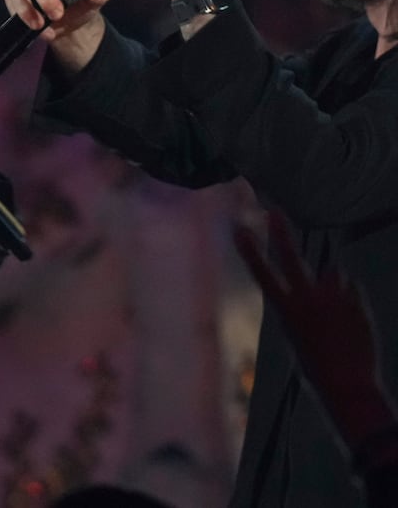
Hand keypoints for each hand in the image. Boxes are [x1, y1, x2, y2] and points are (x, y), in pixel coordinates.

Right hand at [236, 212, 395, 443]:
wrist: (349, 384)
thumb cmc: (318, 367)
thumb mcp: (298, 336)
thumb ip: (303, 307)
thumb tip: (321, 281)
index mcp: (285, 310)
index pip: (262, 273)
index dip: (250, 249)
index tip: (240, 227)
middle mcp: (306, 299)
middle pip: (291, 258)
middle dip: (281, 234)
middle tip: (273, 212)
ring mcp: (332, 297)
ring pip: (331, 273)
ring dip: (332, 284)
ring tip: (337, 312)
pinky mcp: (356, 300)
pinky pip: (350, 289)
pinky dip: (349, 298)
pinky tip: (351, 320)